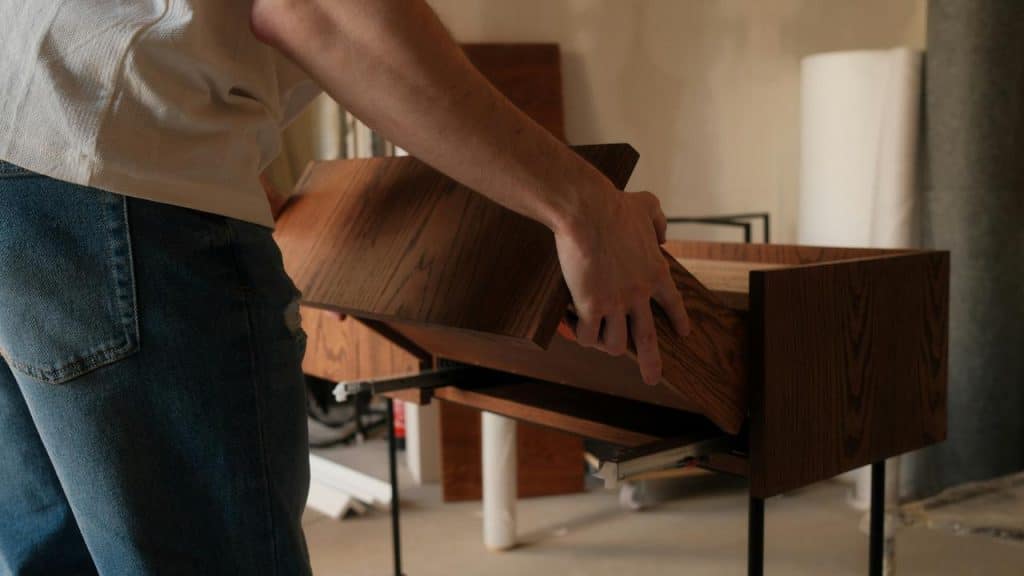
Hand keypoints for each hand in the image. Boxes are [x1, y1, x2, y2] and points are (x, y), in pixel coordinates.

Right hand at [554, 182, 689, 384]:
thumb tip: (663, 234)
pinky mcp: (591, 306)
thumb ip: (659, 221)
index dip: (678, 320)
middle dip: (651, 363)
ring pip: (615, 344)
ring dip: (606, 344)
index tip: (684, 333)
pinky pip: (588, 336)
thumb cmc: (613, 205)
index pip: (673, 304)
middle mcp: (639, 294)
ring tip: (597, 338)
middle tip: (653, 378)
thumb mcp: (647, 206)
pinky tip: (574, 328)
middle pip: (649, 339)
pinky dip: (581, 335)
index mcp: (656, 272)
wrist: (587, 211)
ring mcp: (615, 303)